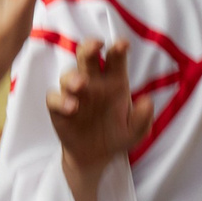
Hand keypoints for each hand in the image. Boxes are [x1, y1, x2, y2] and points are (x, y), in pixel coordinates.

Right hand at [48, 39, 153, 169]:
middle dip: (90, 46)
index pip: (115, 58)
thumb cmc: (118, 136)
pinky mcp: (59, 107)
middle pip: (87, 55)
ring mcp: (74, 93)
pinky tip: (72, 107)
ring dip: (73, 77)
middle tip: (96, 45)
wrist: (97, 156)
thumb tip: (147, 101)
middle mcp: (93, 81)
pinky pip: (54, 98)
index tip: (123, 45)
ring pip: (68, 74)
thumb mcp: (136, 132)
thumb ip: (143, 118)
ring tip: (81, 85)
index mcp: (114, 80)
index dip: (118, 48)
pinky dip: (60, 100)